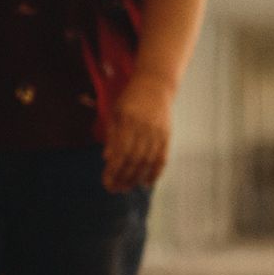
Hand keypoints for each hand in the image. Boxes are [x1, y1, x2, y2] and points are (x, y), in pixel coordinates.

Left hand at [102, 74, 174, 191]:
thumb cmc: (131, 98)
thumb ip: (112, 136)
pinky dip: (155, 173)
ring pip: (148, 162)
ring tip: (127, 188)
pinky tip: (147, 183)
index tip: (106, 183)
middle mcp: (144, 128)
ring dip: (137, 178)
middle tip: (115, 190)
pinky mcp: (167, 136)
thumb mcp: (116, 112)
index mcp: (129, 121)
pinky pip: (162, 158)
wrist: (156, 84)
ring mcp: (158, 133)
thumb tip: (107, 159)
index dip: (113, 171)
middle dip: (123, 178)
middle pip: (134, 160)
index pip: (120, 153)